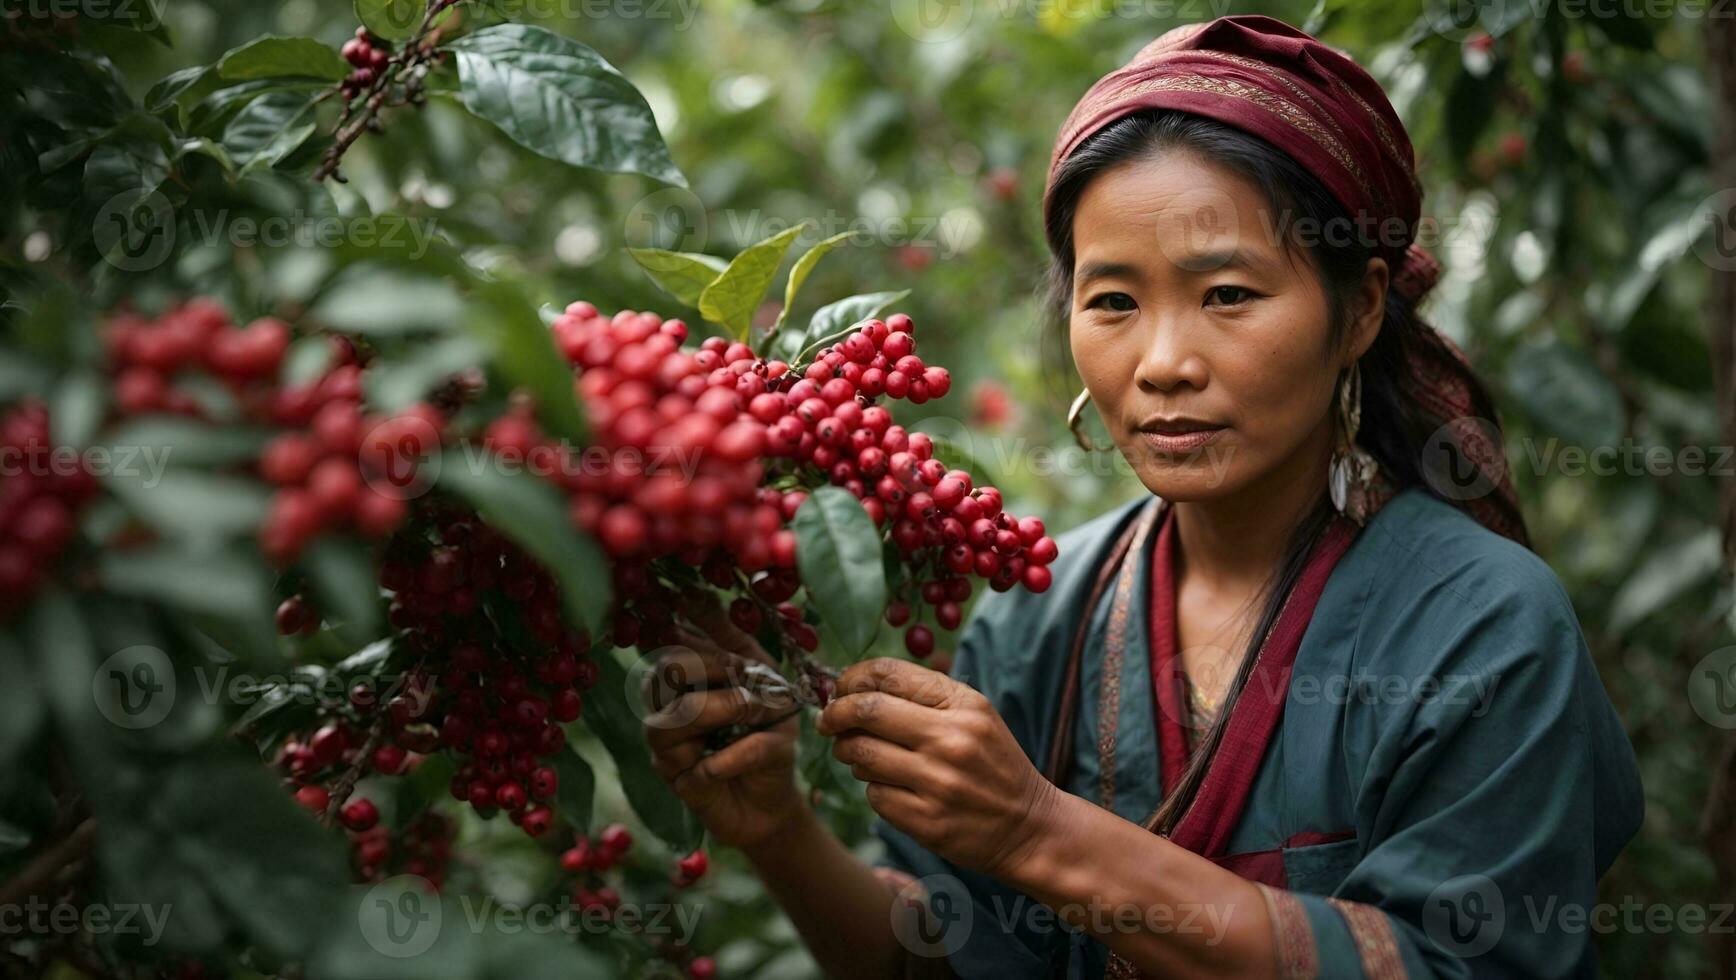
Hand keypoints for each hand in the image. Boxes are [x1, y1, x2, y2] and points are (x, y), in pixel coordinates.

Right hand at [643, 593, 804, 849]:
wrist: (775, 797)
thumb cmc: (767, 732)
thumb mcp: (763, 679)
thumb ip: (733, 642)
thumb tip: (696, 594)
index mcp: (683, 676)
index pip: (670, 638)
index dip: (690, 625)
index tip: (710, 612)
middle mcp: (665, 706)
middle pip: (664, 670)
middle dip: (710, 665)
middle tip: (746, 672)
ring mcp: (667, 746)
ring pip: (674, 716)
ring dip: (724, 707)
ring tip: (756, 709)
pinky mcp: (680, 782)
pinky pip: (701, 762)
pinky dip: (740, 754)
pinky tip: (763, 752)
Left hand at [816, 658, 1060, 878]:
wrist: (1030, 827)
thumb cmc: (993, 764)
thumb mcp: (976, 715)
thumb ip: (924, 696)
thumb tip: (856, 686)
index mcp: (964, 705)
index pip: (888, 674)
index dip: (852, 678)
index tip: (840, 690)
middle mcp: (951, 740)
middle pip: (865, 710)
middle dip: (836, 714)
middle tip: (829, 721)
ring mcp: (938, 783)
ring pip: (861, 754)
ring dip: (849, 752)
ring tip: (859, 754)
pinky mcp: (927, 821)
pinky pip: (873, 795)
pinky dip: (873, 788)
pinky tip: (890, 787)